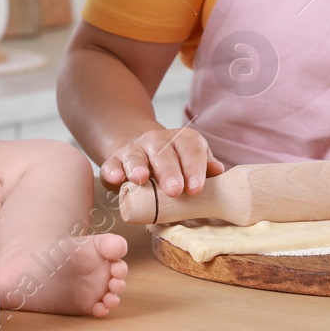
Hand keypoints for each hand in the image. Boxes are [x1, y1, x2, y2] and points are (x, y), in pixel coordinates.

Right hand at [100, 125, 223, 197]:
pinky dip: (112, 171)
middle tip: (174, 190)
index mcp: (181, 140)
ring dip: (138, 167)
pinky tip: (115, 179)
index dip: (194, 168)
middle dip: (169, 172)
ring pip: (135, 156)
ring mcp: (134, 150)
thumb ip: (205, 168)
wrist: (145, 153)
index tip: (196, 188)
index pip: (190, 150)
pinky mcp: (115, 161)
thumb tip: (218, 170)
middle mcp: (156, 141)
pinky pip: (111, 165)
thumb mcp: (194, 164)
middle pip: (163, 153)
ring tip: (141, 179)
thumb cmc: (177, 165)